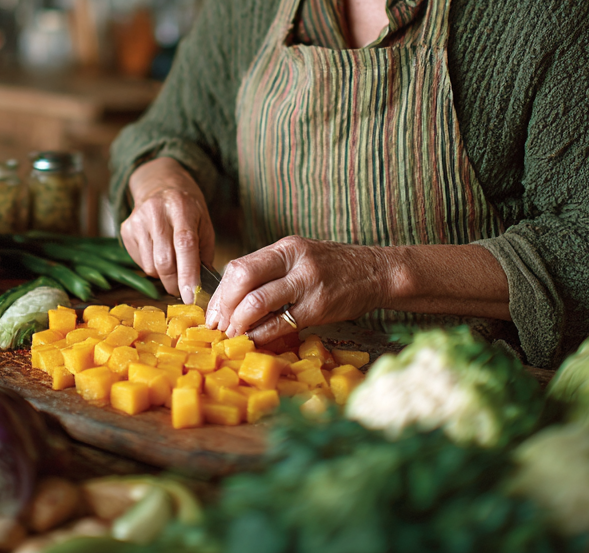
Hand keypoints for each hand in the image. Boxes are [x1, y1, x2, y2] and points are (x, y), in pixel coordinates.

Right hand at [120, 157, 214, 302]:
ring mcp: (138, 220)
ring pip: (150, 266)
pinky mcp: (126, 229)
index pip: (185, 245)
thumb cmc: (188, 209)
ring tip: (171, 260)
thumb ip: (204, 254)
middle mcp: (157, 211)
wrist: (161, 185)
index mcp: (182, 208)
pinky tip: (157, 251)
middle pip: (164, 261)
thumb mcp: (204, 224)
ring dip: (163, 274)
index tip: (191, 296)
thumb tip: (201, 287)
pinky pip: (139, 262)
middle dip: (175, 282)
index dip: (188, 274)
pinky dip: (151, 266)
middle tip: (182, 288)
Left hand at [205, 236, 389, 341]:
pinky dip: (262, 335)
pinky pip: (280, 324)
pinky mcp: (319, 307)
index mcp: (285, 248)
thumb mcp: (300, 258)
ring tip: (233, 337)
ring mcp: (307, 283)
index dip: (220, 292)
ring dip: (238, 324)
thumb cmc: (333, 268)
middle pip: (242, 279)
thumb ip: (270, 272)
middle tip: (217, 327)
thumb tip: (232, 297)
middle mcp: (294, 261)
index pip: (239, 266)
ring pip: (257, 302)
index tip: (212, 312)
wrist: (376, 272)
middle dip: (223, 307)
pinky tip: (255, 341)